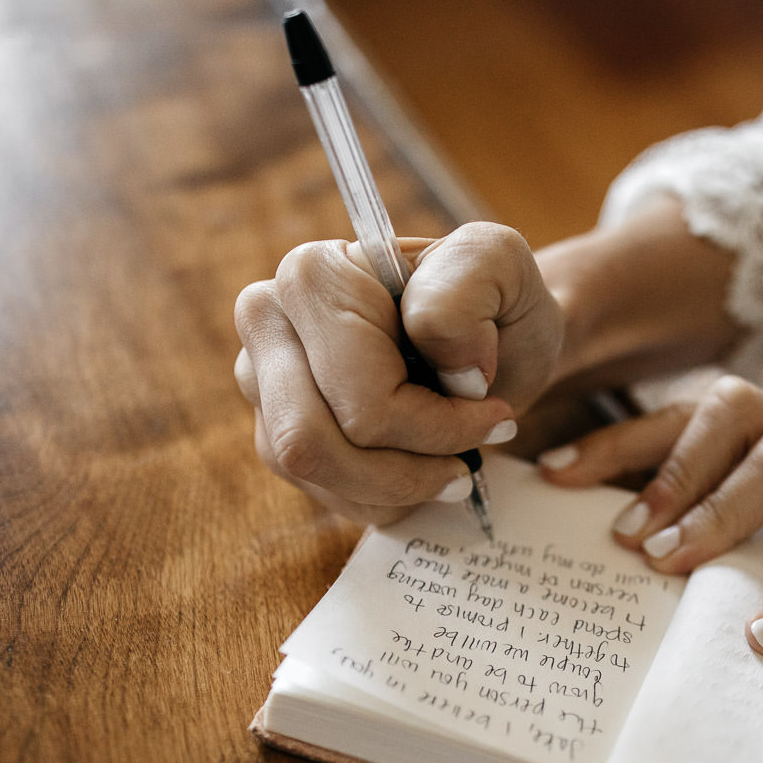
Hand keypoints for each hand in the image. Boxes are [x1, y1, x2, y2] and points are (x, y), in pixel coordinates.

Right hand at [233, 222, 562, 524]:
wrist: (498, 335)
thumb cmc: (496, 299)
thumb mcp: (501, 265)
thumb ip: (464, 287)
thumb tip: (428, 345)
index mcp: (310, 277)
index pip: (359, 394)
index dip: (435, 424)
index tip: (493, 414)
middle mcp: (267, 324)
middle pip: (311, 442)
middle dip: (406, 468)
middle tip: (467, 460)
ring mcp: (262, 383)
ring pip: (313, 473)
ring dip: (397, 486)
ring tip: (452, 467)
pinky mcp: (274, 432)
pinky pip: (322, 493)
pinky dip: (383, 497)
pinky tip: (421, 469)